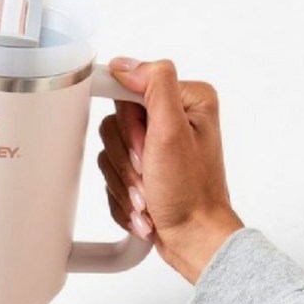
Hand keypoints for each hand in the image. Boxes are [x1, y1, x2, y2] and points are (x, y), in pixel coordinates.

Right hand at [97, 58, 242, 283]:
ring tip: (147, 197)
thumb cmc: (190, 194)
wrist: (193, 239)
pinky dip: (123, 195)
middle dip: (126, 159)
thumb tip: (126, 64)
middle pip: (115, 124)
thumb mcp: (172, 132)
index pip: (128, 90)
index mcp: (187, 101)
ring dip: (124, 181)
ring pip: (110, 152)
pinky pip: (112, 175)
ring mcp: (156, 147)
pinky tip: (144, 206)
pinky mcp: (144, 171)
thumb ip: (154, 85)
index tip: (139, 146)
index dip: (128, 124)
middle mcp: (173, 120)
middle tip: (148, 174)